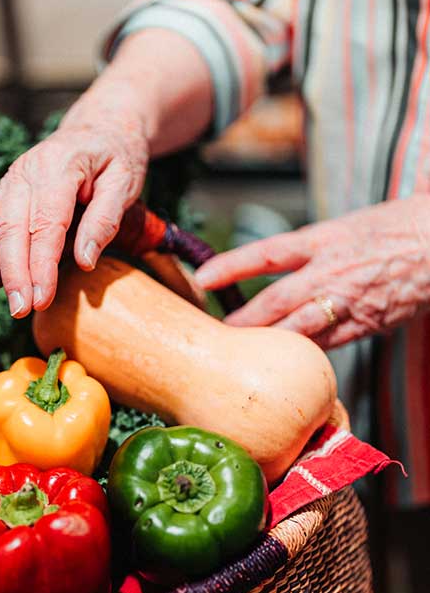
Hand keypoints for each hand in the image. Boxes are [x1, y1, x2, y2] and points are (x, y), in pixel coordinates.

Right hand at [0, 96, 148, 317]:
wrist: (101, 127)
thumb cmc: (116, 157)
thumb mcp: (126, 181)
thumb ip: (106, 219)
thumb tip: (84, 261)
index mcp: (61, 166)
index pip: (48, 224)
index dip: (42, 264)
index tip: (42, 298)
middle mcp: (29, 171)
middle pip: (14, 226)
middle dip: (13, 271)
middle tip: (19, 309)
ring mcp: (13, 179)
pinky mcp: (6, 190)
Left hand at [193, 195, 429, 347]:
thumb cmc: (390, 230)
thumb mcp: (344, 228)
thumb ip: (307, 250)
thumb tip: (268, 267)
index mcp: (324, 239)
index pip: (268, 253)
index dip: (232, 266)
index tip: (201, 278)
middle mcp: (332, 271)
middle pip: (277, 301)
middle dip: (244, 321)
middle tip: (214, 334)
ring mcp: (349, 301)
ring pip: (299, 330)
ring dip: (269, 343)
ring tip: (240, 356)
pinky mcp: (367, 324)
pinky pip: (328, 344)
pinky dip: (305, 354)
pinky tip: (285, 364)